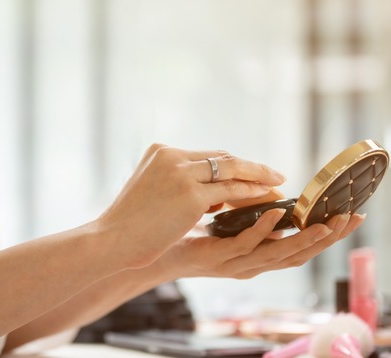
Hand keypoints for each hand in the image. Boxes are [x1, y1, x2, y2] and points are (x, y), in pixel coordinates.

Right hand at [95, 144, 286, 268]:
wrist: (112, 239)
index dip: (232, 165)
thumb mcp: (149, 188)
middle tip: (275, 176)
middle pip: (223, 158)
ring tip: (278, 187)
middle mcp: (172, 155)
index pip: (207, 155)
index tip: (250, 172)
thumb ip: (176, 182)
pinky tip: (266, 199)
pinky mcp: (191, 195)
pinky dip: (251, 194)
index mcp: (160, 150)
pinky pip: (231, 192)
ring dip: (258, 179)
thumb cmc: (130, 223)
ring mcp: (182, 174)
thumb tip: (213, 196)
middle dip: (252, 168)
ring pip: (232, 171)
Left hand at [159, 209, 364, 279]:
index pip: (302, 246)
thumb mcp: (228, 220)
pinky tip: (275, 212)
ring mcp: (236, 262)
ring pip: (279, 255)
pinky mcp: (218, 257)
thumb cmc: (190, 233)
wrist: (155, 249)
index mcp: (259, 254)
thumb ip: (250, 212)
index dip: (330, 233)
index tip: (355, 214)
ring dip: (305, 238)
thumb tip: (272, 191)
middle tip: (353, 218)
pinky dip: (263, 228)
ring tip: (327, 222)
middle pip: (300, 254)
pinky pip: (246, 244)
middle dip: (330, 237)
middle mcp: (253, 262)